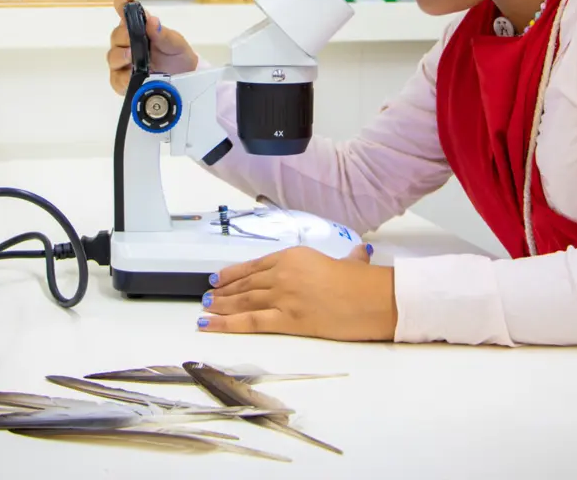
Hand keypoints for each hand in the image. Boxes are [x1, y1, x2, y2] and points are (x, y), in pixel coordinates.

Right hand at [107, 0, 198, 94]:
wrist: (184, 79)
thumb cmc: (177, 55)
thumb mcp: (176, 43)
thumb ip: (163, 34)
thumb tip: (152, 20)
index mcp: (137, 27)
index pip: (124, 10)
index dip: (123, 0)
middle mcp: (126, 43)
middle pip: (116, 35)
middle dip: (124, 36)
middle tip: (132, 38)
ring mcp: (122, 62)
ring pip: (112, 56)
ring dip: (120, 56)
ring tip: (131, 57)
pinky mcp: (122, 80)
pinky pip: (116, 79)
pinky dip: (122, 78)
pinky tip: (131, 77)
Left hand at [198, 244, 397, 341]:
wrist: (371, 298)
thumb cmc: (363, 281)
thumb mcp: (351, 261)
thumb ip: (348, 257)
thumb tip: (359, 252)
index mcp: (294, 256)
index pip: (255, 265)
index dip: (234, 273)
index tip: (219, 278)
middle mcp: (282, 274)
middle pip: (246, 284)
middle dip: (224, 291)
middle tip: (207, 296)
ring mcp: (282, 296)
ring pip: (242, 300)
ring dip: (220, 305)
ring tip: (205, 309)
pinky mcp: (286, 319)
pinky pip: (249, 321)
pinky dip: (225, 323)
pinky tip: (208, 324)